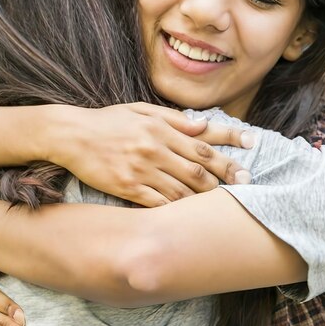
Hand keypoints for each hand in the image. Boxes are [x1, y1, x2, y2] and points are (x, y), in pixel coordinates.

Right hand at [58, 102, 253, 206]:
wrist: (71, 135)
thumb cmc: (107, 121)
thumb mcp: (140, 110)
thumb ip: (173, 119)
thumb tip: (202, 124)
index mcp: (161, 128)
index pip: (203, 139)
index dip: (230, 144)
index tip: (253, 146)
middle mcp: (155, 148)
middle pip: (199, 168)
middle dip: (226, 176)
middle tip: (246, 185)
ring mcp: (142, 169)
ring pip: (183, 189)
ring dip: (205, 197)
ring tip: (223, 204)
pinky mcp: (127, 187)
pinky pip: (159, 203)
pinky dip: (177, 210)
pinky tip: (189, 215)